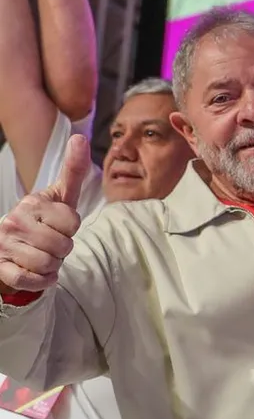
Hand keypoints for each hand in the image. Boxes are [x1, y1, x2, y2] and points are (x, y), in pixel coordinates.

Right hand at [0, 135, 88, 292]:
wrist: (12, 246)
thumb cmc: (44, 220)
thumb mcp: (61, 196)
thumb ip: (74, 170)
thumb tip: (80, 138)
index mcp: (32, 203)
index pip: (72, 221)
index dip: (72, 228)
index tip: (61, 225)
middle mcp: (14, 221)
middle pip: (62, 244)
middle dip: (64, 249)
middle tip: (53, 244)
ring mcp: (4, 244)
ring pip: (47, 263)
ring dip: (53, 265)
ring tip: (45, 256)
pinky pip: (28, 280)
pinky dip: (41, 281)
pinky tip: (42, 273)